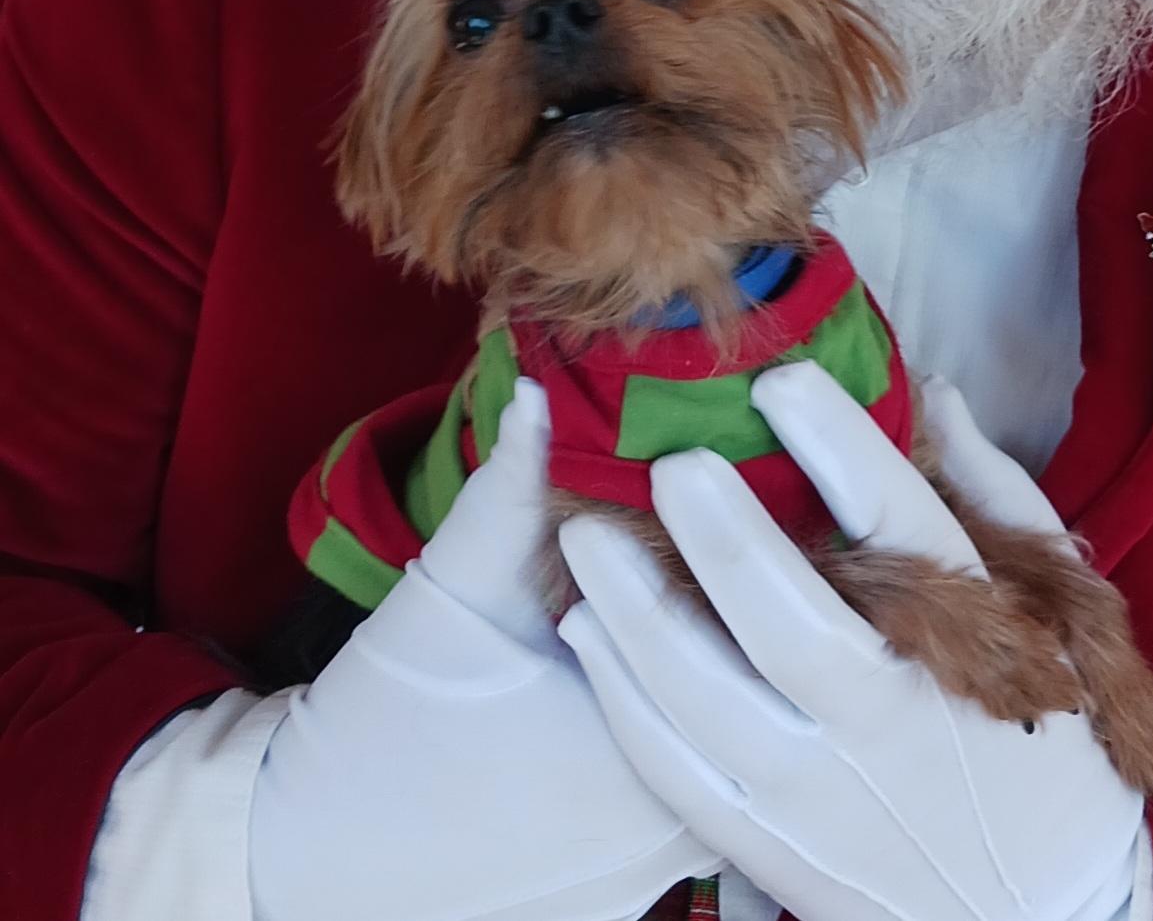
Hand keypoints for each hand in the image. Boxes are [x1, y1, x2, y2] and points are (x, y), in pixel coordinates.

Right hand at [250, 378, 718, 920]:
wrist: (296, 857)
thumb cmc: (379, 723)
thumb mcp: (452, 592)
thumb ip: (509, 485)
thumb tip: (540, 385)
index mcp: (639, 757)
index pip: (746, 658)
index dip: (748, 590)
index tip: (755, 533)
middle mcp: (660, 842)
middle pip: (746, 719)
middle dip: (742, 649)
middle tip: (744, 574)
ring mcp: (640, 890)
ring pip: (722, 777)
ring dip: (714, 711)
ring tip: (696, 638)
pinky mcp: (613, 915)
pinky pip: (679, 831)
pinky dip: (675, 773)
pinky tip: (656, 717)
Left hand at [559, 363, 1143, 920]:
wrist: (1037, 919)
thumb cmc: (1054, 751)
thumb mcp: (1062, 620)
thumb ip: (996, 499)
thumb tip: (930, 392)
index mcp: (970, 649)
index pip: (898, 526)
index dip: (836, 443)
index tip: (780, 379)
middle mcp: (885, 722)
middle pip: (784, 617)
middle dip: (721, 535)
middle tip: (669, 460)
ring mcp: (818, 793)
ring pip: (703, 696)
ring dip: (636, 611)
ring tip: (584, 537)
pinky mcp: (770, 847)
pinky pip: (675, 771)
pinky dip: (622, 700)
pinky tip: (585, 632)